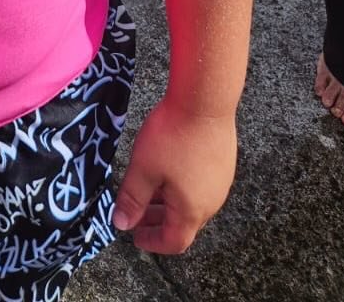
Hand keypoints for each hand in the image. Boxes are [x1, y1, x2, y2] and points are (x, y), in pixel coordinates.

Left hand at [112, 99, 236, 253]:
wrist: (205, 101)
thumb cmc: (173, 136)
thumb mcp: (144, 167)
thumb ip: (132, 198)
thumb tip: (121, 224)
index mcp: (192, 210)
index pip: (174, 242)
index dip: (153, 243)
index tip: (134, 236)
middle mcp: (211, 202)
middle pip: (184, 224)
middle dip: (157, 222)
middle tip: (136, 215)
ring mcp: (220, 183)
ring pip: (191, 204)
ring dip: (168, 204)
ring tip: (147, 192)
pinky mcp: (222, 163)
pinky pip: (200, 186)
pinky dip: (180, 189)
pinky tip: (167, 171)